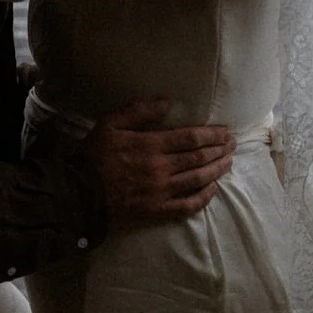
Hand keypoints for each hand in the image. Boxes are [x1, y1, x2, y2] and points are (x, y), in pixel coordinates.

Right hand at [85, 101, 233, 224]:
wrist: (80, 192)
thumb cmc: (95, 154)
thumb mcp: (111, 123)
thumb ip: (139, 111)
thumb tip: (167, 102)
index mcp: (151, 144)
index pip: (190, 138)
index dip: (212, 134)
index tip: (225, 132)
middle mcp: (161, 167)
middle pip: (199, 158)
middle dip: (219, 150)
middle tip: (233, 145)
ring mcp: (160, 191)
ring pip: (197, 180)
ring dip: (216, 171)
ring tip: (228, 163)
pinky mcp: (157, 210)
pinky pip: (186, 205)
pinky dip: (203, 198)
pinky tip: (213, 190)